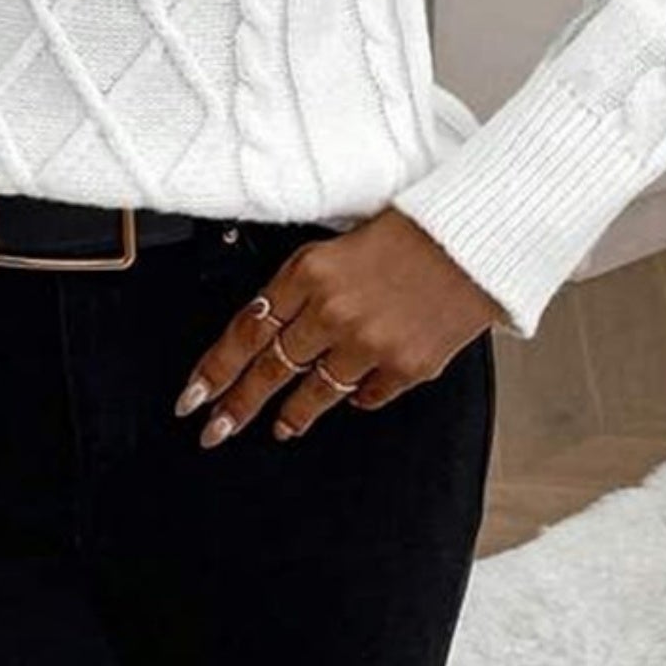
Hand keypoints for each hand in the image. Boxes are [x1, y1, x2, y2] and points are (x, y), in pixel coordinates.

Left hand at [174, 208, 505, 447]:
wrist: (472, 239)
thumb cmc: (405, 233)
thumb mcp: (335, 245)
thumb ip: (299, 286)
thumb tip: (266, 330)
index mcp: (308, 273)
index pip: (243, 332)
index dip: (213, 370)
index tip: (192, 396)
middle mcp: (333, 311)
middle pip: (269, 370)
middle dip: (236, 407)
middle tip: (214, 431)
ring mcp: (370, 343)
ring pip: (315, 392)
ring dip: (291, 414)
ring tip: (280, 427)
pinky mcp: (407, 366)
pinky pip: (366, 397)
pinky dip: (355, 399)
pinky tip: (347, 401)